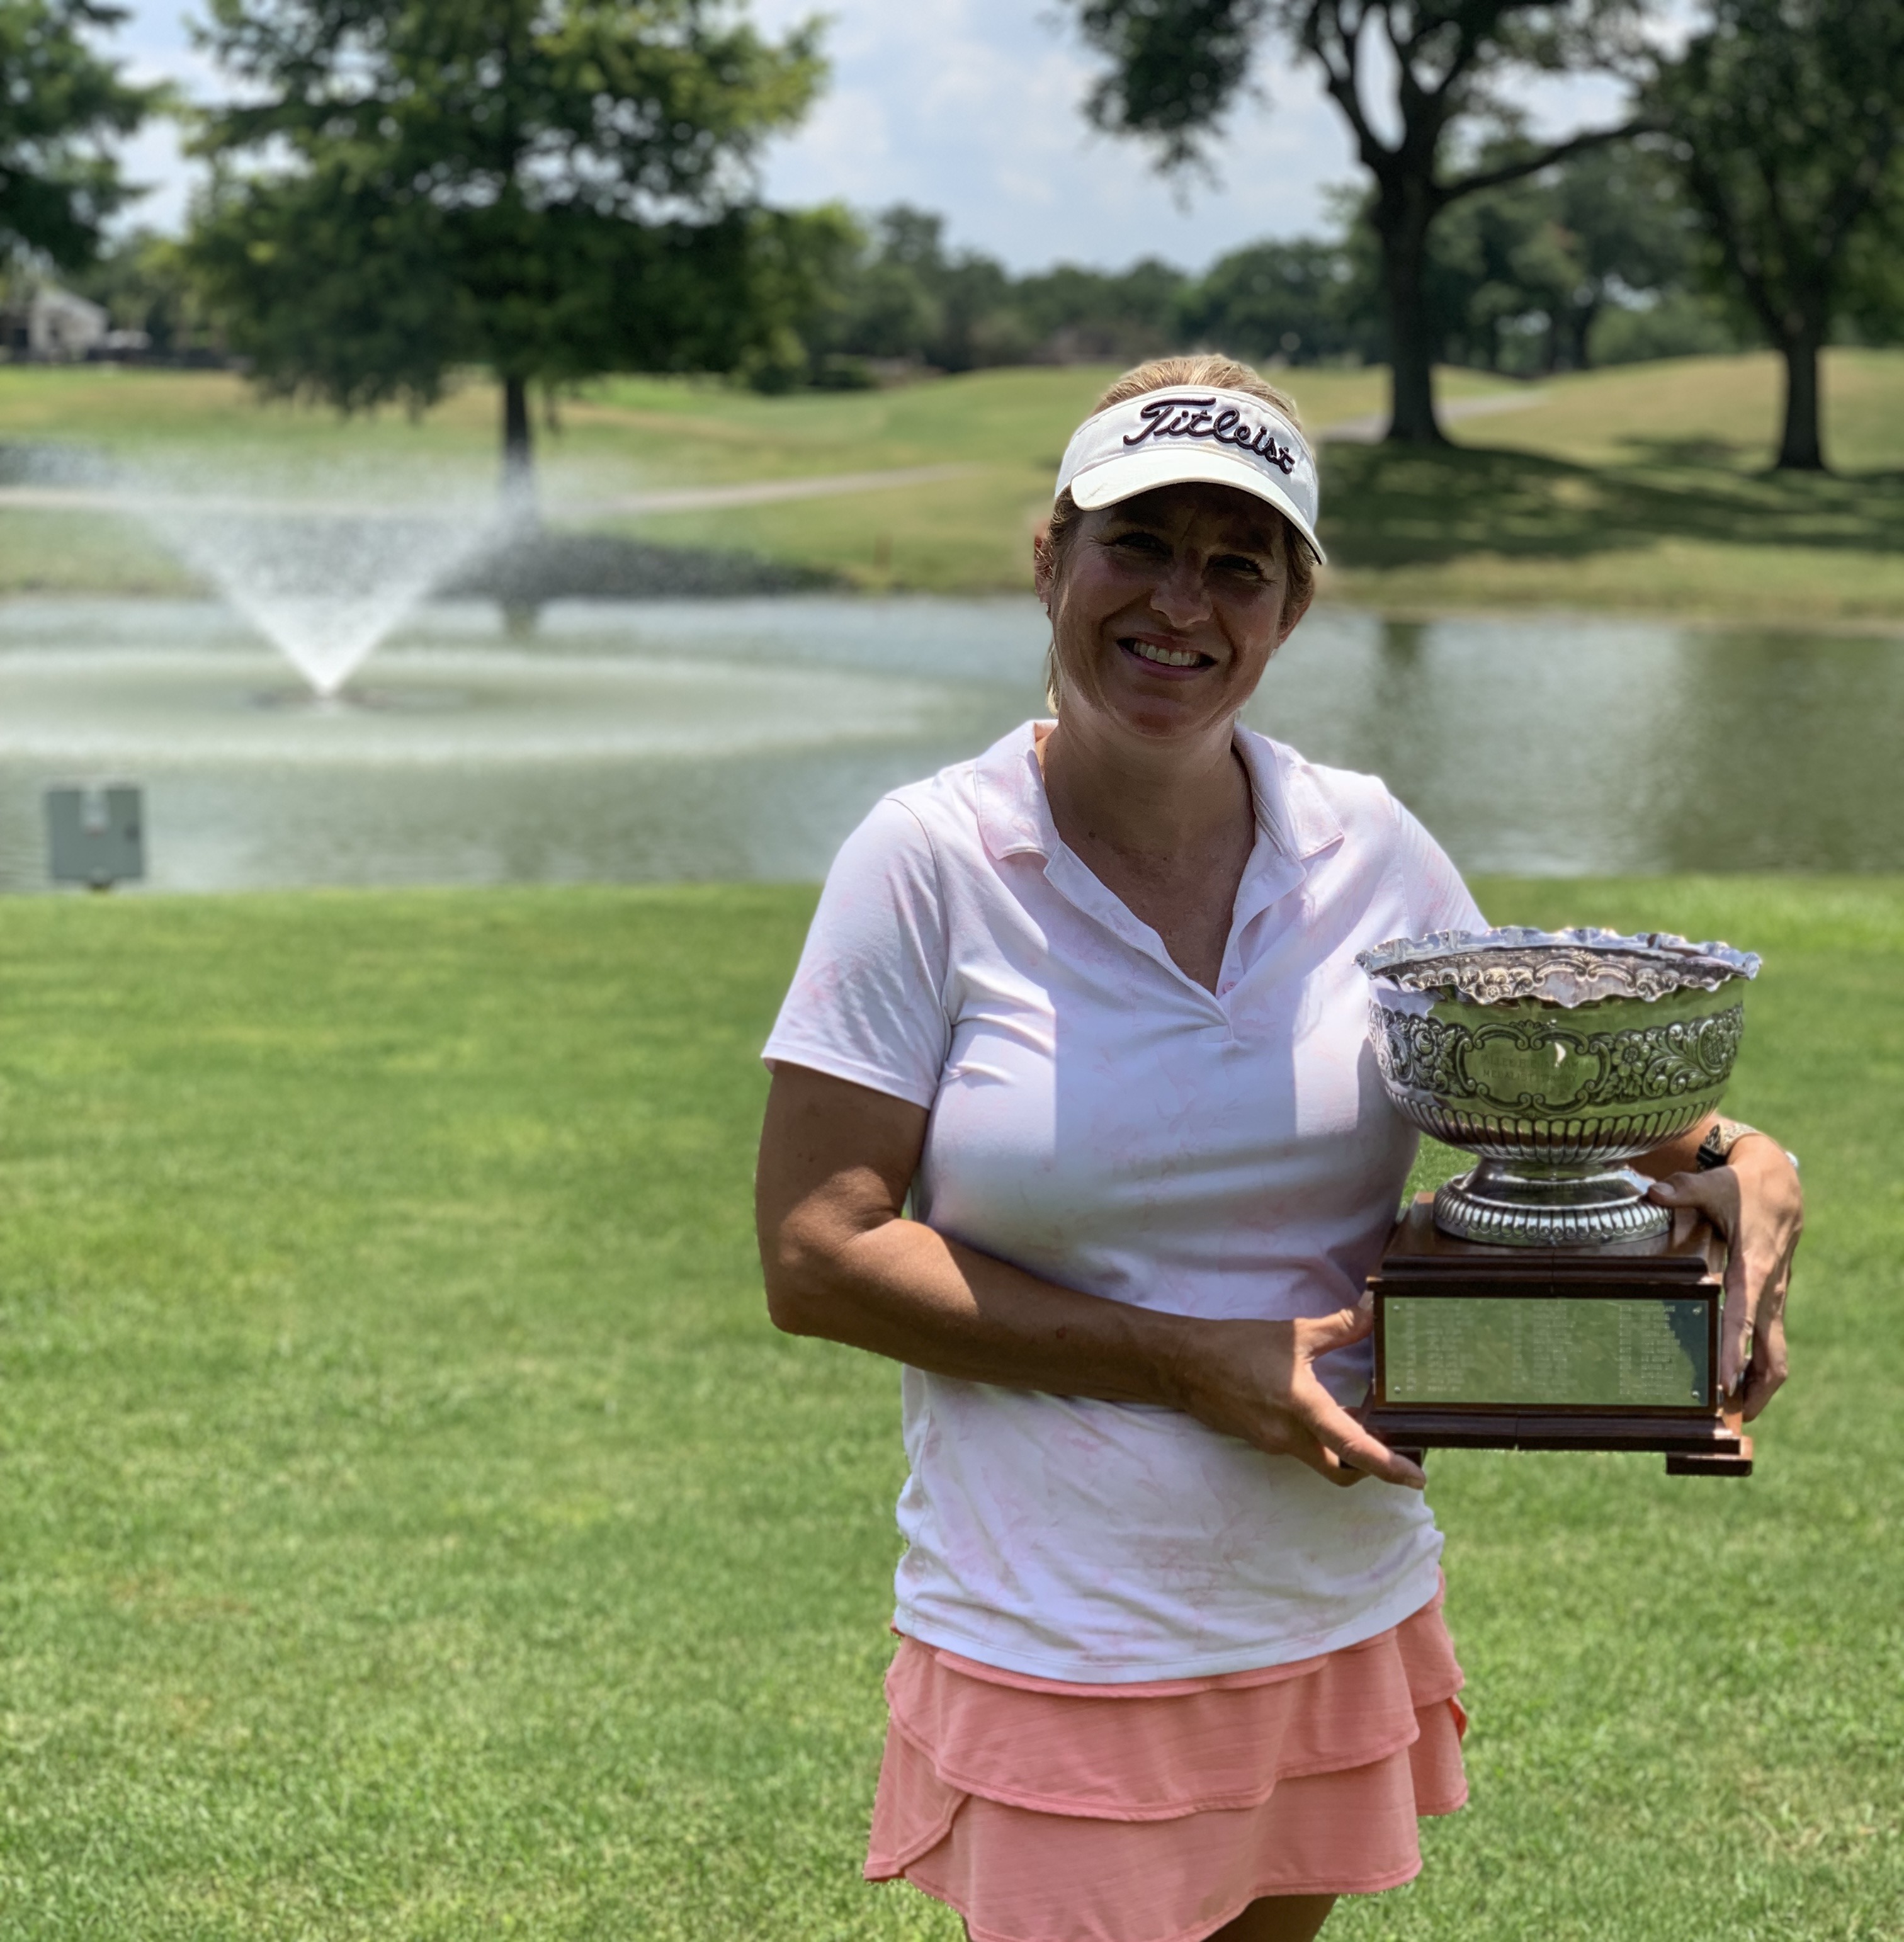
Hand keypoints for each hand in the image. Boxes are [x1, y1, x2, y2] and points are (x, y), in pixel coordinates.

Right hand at [1169, 1307, 1425, 1489]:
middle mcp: (1289, 1437)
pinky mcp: (1261, 1440)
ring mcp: (1273, 1443)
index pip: (1353, 1448)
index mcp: (1302, 1409)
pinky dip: (1322, 1437)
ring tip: (1367, 1417)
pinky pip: (1302, 1447)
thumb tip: (1375, 1310)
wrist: (1182, 1364)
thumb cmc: (1236, 1346)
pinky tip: (1328, 1409)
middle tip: (1398, 1447)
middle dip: (1372, 1467)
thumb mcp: (1293, 1333)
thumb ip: (1340, 1327)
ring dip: (1346, 1447)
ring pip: (1322, 1458)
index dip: (1388, 1467)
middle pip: (1342, 1470)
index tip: (1417, 1478)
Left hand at [1649, 1137, 1801, 1420]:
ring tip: (1734, 1415)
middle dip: (1756, 1390)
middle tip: (1730, 1418)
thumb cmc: (1744, 1190)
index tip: (1724, 1381)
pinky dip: (1759, 1368)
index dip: (1735, 1350)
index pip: (1745, 1316)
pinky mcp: (1772, 1302)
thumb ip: (1684, 1190)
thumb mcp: (1715, 1186)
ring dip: (1761, 1387)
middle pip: (1773, 1354)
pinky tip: (1738, 1386)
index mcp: (1754, 1267)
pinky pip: (1771, 1344)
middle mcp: (1769, 1291)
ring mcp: (1774, 1299)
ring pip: (1777, 1356)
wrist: (1781, 1188)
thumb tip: (1655, 1191)